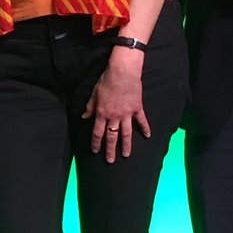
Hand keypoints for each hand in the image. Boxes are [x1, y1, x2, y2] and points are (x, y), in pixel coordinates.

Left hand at [82, 47, 149, 161]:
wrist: (122, 72)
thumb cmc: (106, 81)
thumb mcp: (94, 94)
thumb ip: (90, 107)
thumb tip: (84, 117)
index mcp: (101, 113)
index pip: (97, 132)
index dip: (96, 143)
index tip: (95, 151)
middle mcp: (114, 117)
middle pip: (111, 137)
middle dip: (110, 150)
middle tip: (110, 160)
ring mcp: (127, 114)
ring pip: (126, 133)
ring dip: (126, 145)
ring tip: (126, 155)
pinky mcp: (137, 109)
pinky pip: (141, 121)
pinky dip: (145, 128)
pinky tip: (147, 136)